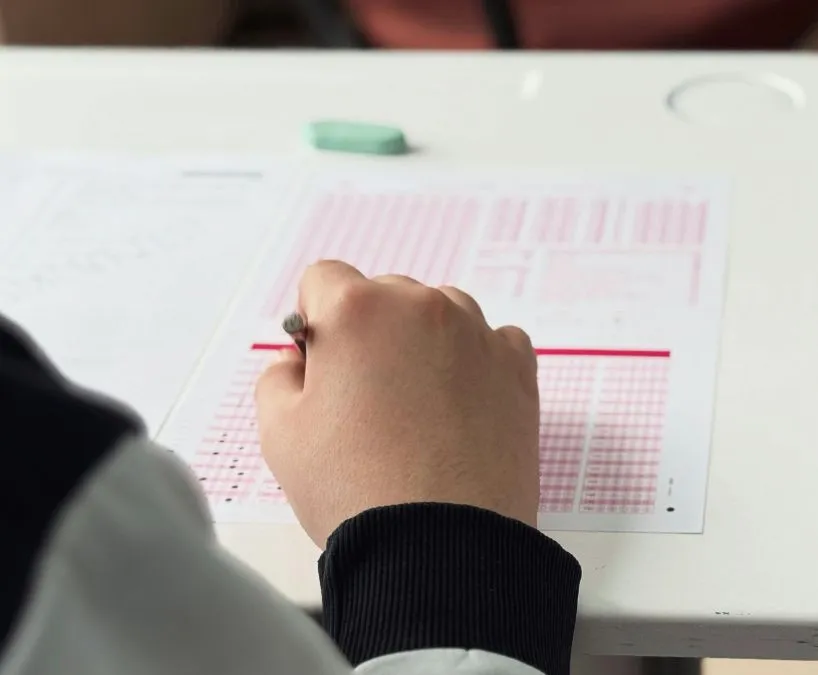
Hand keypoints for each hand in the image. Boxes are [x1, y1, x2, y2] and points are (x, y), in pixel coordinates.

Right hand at [254, 260, 539, 547]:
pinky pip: (492, 343)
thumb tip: (302, 360)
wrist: (441, 546)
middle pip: (386, 296)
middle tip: (367, 402)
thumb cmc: (359, 492)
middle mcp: (423, 307)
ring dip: (425, 346)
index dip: (316, 322)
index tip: (323, 362)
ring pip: (440, 316)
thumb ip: (280, 375)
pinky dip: (475, 366)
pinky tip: (458, 412)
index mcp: (358, 311)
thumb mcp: (279, 431)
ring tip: (416, 413)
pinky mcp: (517, 367)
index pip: (324, 280)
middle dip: (372, 335)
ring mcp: (478, 334)